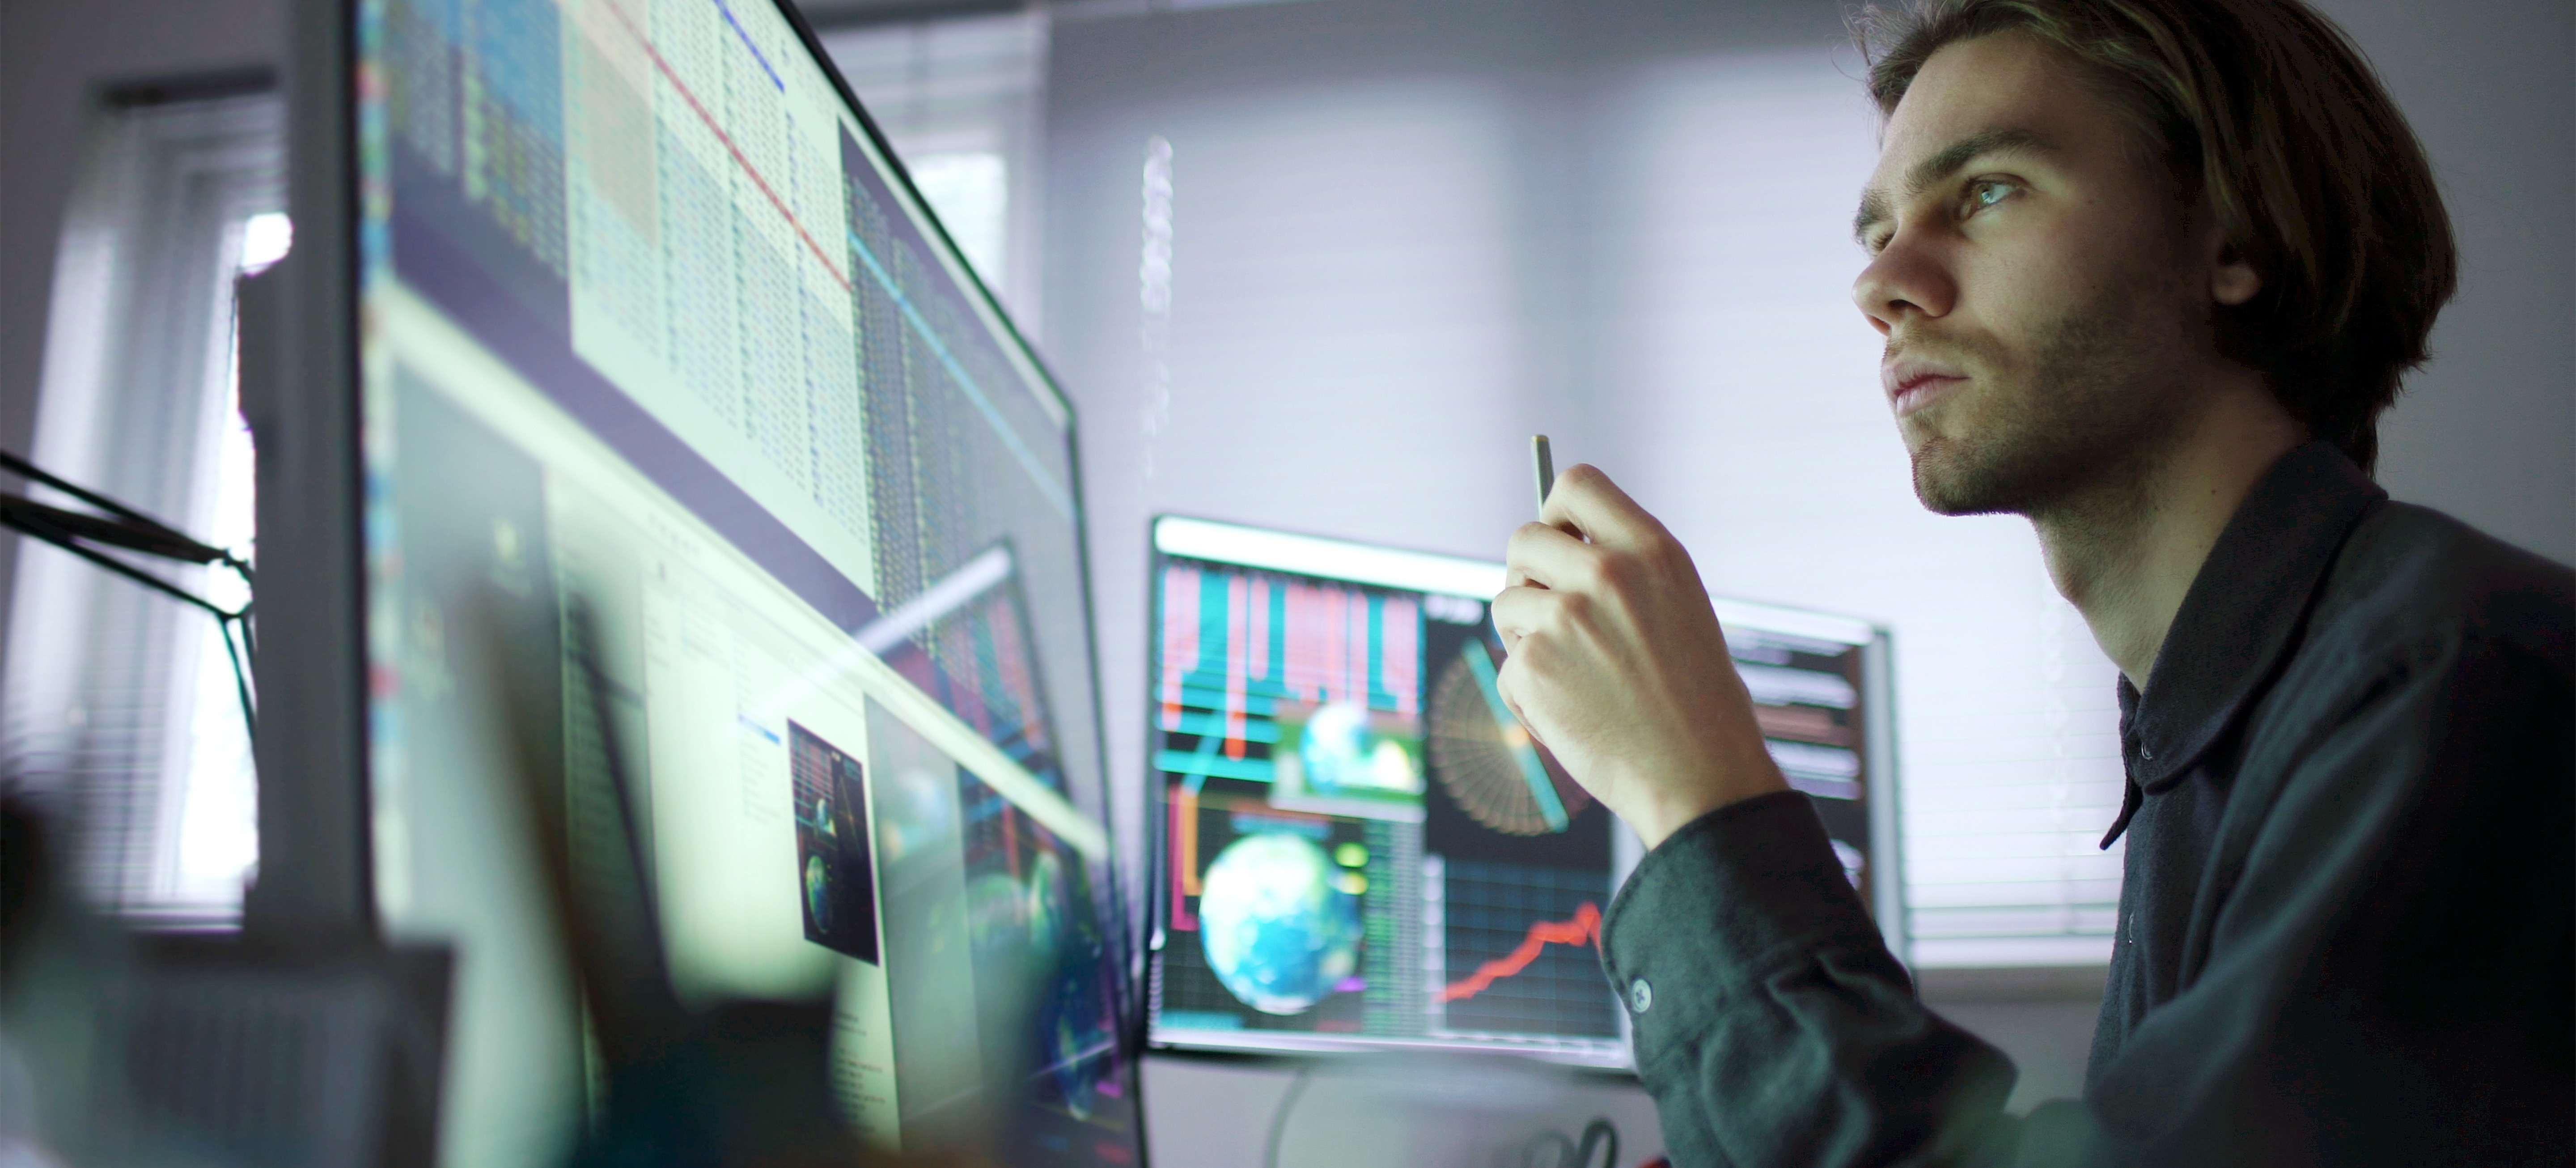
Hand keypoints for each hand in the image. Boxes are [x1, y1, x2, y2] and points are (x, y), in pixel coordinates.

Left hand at [1490, 464, 1785, 848]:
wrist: (1701, 777)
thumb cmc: (1697, 702)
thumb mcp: (1678, 609)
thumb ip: (1622, 573)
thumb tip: (1555, 553)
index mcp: (1652, 551)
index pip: (1578, 485)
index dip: (1556, 511)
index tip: (1561, 540)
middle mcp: (1605, 574)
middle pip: (1523, 540)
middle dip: (1528, 576)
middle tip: (1556, 619)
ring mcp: (1564, 619)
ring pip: (1506, 603)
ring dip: (1526, 636)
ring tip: (1576, 677)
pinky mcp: (1532, 667)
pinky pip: (1507, 665)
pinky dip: (1528, 694)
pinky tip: (1572, 715)